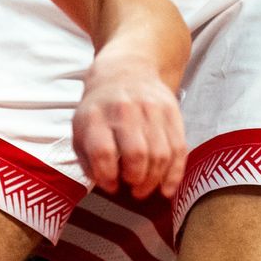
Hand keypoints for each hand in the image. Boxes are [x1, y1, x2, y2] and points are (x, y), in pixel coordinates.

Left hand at [74, 48, 185, 197]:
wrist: (126, 71)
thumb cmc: (100, 109)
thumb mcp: (81, 128)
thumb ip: (88, 157)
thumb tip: (107, 184)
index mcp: (95, 115)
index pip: (102, 152)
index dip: (107, 176)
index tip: (111, 185)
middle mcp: (123, 110)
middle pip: (136, 154)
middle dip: (136, 180)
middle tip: (133, 190)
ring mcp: (151, 109)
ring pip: (160, 154)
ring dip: (154, 180)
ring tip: (145, 188)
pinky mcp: (172, 112)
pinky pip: (179, 149)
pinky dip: (174, 174)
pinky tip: (166, 188)